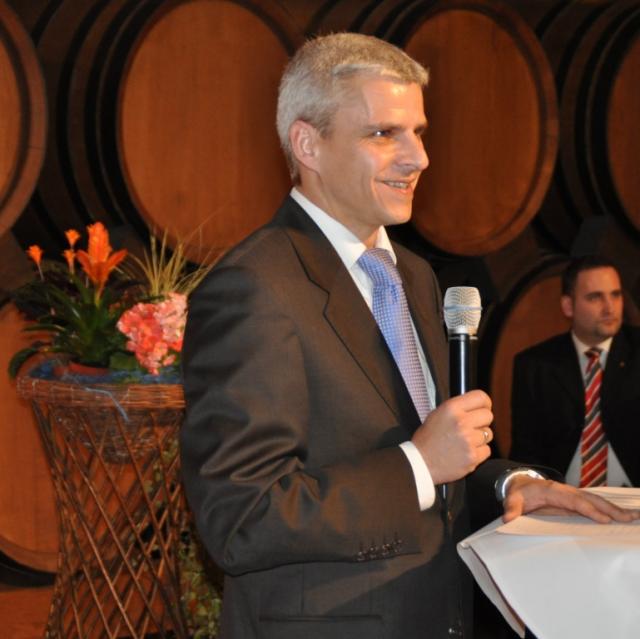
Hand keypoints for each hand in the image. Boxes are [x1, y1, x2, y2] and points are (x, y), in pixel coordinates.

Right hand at [412, 389, 493, 484]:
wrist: (421, 462)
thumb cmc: (427, 439)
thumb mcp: (437, 414)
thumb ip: (457, 408)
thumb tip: (475, 407)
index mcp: (452, 408)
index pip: (481, 397)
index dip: (485, 403)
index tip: (484, 408)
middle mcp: (461, 422)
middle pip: (488, 416)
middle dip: (482, 422)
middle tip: (471, 428)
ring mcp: (469, 440)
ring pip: (488, 434)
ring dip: (480, 438)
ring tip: (465, 442)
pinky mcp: (473, 456)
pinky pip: (487, 450)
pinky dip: (479, 452)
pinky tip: (465, 452)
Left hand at [502, 476, 639, 523]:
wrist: (520, 484)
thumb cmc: (519, 493)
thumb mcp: (512, 500)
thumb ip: (511, 508)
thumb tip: (508, 518)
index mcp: (553, 491)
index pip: (574, 500)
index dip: (588, 509)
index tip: (603, 519)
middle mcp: (566, 491)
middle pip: (590, 499)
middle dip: (609, 508)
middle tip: (628, 518)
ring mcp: (573, 495)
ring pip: (596, 501)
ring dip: (614, 509)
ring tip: (633, 517)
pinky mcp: (576, 501)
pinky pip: (595, 504)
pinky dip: (610, 510)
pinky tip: (624, 516)